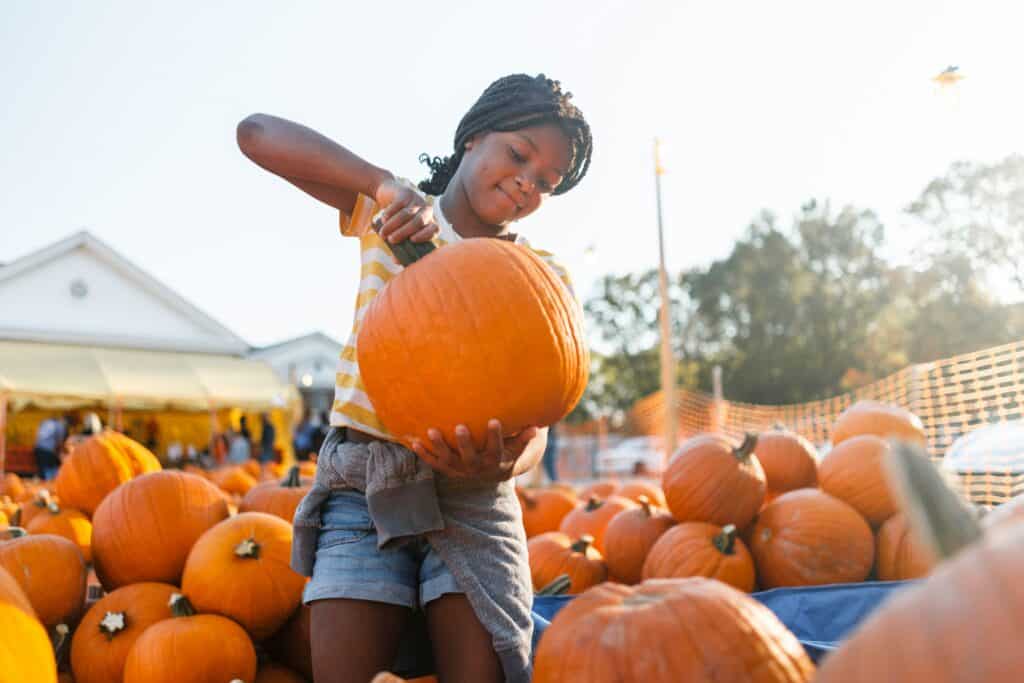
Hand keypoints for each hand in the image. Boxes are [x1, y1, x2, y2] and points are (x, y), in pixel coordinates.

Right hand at [373, 178, 438, 243]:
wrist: (391, 194)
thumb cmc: (399, 220)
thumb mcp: (402, 231)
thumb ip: (401, 246)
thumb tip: (396, 261)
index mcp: (430, 222)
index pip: (435, 229)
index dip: (426, 235)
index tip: (412, 240)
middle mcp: (427, 211)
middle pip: (419, 222)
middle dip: (404, 232)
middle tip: (391, 240)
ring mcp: (417, 201)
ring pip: (406, 214)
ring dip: (393, 225)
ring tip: (382, 234)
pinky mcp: (406, 193)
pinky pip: (398, 205)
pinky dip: (389, 214)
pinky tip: (383, 220)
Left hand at [410, 420, 538, 482]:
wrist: (491, 475)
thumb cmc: (506, 453)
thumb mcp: (517, 448)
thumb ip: (524, 438)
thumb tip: (537, 426)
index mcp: (495, 461)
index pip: (496, 449)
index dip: (496, 436)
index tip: (495, 421)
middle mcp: (476, 468)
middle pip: (470, 458)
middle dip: (464, 443)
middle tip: (460, 427)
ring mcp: (460, 470)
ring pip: (448, 461)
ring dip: (439, 447)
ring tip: (430, 431)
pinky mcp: (447, 469)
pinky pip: (434, 463)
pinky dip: (424, 454)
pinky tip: (413, 442)